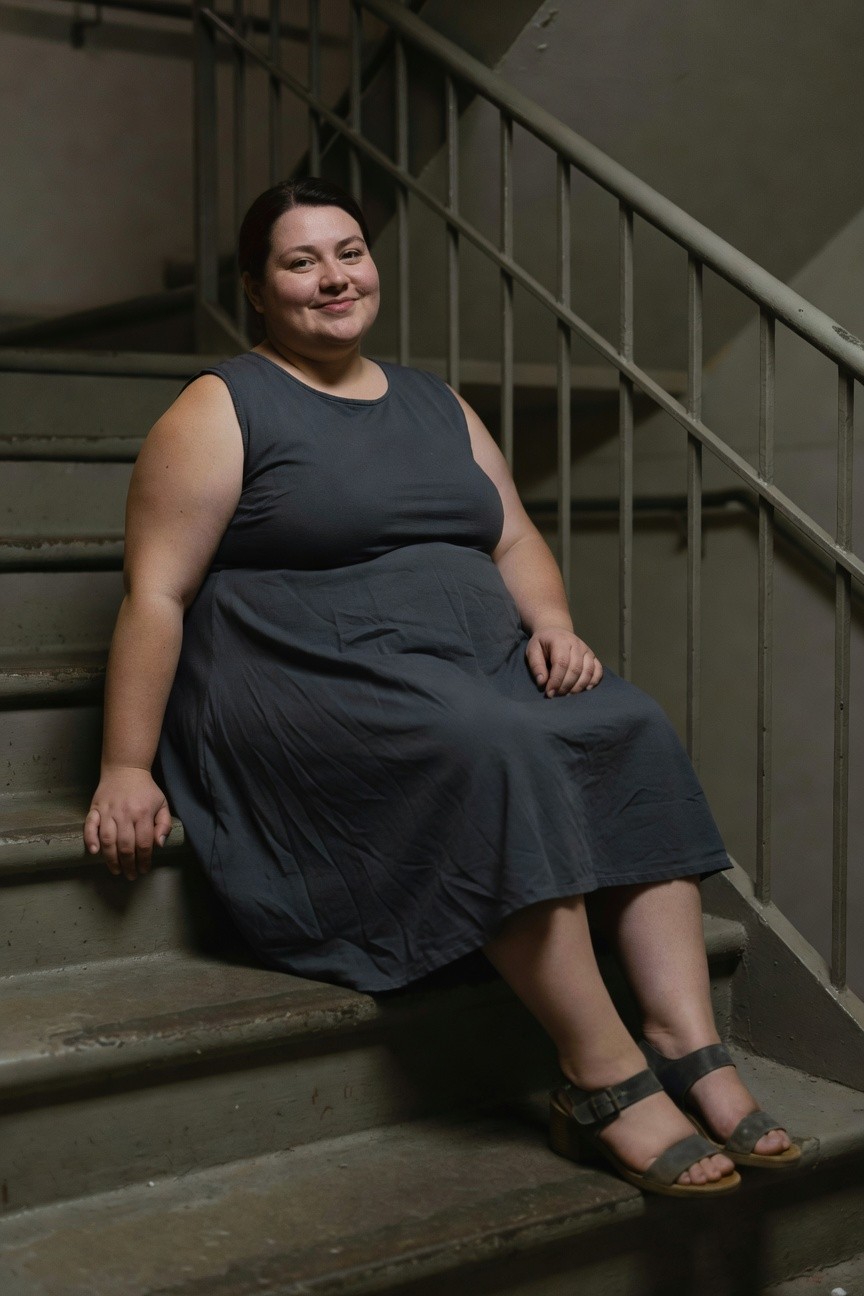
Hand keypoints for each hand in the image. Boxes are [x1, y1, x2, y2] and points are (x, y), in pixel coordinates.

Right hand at [83, 766, 172, 880]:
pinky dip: (90, 839)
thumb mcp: (162, 804)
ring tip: (116, 870)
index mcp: (142, 814)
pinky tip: (94, 852)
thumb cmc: (146, 790)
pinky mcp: (95, 808)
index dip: (144, 860)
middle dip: (128, 864)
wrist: (125, 769)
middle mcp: (124, 814)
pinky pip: (90, 826)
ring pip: (107, 839)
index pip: (144, 843)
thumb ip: (163, 824)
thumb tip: (159, 845)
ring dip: (110, 858)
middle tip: (130, 875)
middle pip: (125, 845)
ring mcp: (108, 811)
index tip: (143, 870)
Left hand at [526, 626, 602, 696]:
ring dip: (579, 686)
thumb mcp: (532, 650)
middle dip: (566, 686)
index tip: (550, 693)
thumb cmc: (543, 643)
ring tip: (567, 694)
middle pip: (576, 669)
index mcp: (560, 640)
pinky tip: (585, 689)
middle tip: (557, 695)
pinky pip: (598, 670)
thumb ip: (536, 665)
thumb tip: (542, 682)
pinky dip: (594, 681)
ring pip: (588, 671)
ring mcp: (587, 650)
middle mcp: (577, 644)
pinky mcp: (593, 656)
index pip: (561, 663)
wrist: (555, 632)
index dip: (556, 680)